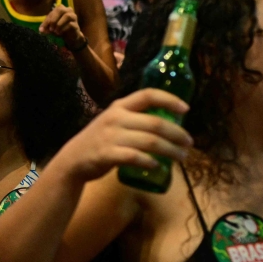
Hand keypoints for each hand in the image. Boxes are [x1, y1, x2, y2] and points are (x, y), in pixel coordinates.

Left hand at [39, 5, 83, 47]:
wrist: (70, 37)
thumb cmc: (59, 29)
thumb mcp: (50, 28)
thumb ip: (45, 28)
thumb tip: (41, 30)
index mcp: (60, 9)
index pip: (52, 12)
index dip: (46, 21)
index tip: (42, 29)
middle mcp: (68, 10)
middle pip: (60, 9)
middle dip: (54, 19)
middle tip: (50, 28)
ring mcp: (73, 17)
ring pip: (67, 16)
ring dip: (59, 24)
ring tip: (55, 31)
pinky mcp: (76, 24)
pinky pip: (70, 24)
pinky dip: (63, 29)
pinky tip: (60, 33)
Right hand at [48, 89, 193, 184]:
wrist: (73, 159)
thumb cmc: (100, 141)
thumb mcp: (114, 122)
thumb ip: (135, 119)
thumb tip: (169, 124)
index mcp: (119, 107)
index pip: (148, 95)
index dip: (169, 100)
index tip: (186, 109)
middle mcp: (116, 118)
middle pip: (155, 123)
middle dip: (177, 134)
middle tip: (189, 143)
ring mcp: (110, 136)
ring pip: (149, 142)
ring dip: (170, 150)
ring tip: (181, 157)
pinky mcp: (107, 154)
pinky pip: (134, 157)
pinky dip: (149, 162)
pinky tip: (157, 166)